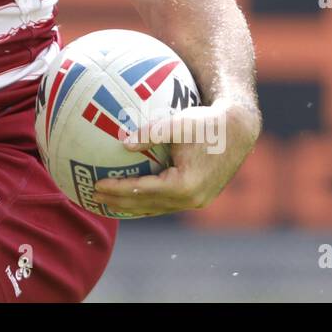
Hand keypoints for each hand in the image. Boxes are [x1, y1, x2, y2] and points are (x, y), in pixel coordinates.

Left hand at [91, 99, 259, 217]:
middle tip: (93, 196)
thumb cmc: (207, 123)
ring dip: (131, 206)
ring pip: (156, 208)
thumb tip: (123, 142)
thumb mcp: (178, 124)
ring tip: (108, 201)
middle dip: (118, 202)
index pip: (141, 191)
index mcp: (184, 185)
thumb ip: (151, 133)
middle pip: (146, 205)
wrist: (238, 131)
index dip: (117, 189)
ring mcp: (196, 202)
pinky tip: (132, 197)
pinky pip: (166, 204)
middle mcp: (190, 199)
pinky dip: (147, 202)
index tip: (96, 184)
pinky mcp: (199, 198)